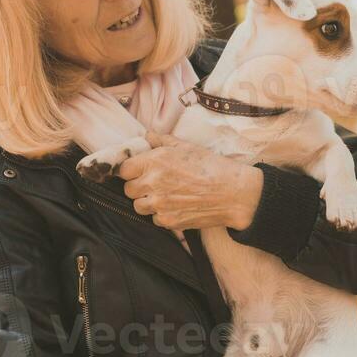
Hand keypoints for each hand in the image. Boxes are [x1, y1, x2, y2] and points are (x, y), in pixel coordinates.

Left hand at [116, 132, 263, 230]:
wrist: (233, 193)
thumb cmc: (212, 166)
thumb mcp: (187, 147)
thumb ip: (162, 141)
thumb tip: (147, 136)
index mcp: (155, 161)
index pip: (123, 170)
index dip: (130, 170)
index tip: (137, 171)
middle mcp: (153, 183)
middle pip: (128, 190)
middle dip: (138, 186)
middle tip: (153, 183)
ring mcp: (159, 204)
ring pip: (139, 206)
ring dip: (147, 202)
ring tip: (165, 196)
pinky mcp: (168, 221)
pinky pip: (154, 219)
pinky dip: (162, 214)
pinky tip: (176, 206)